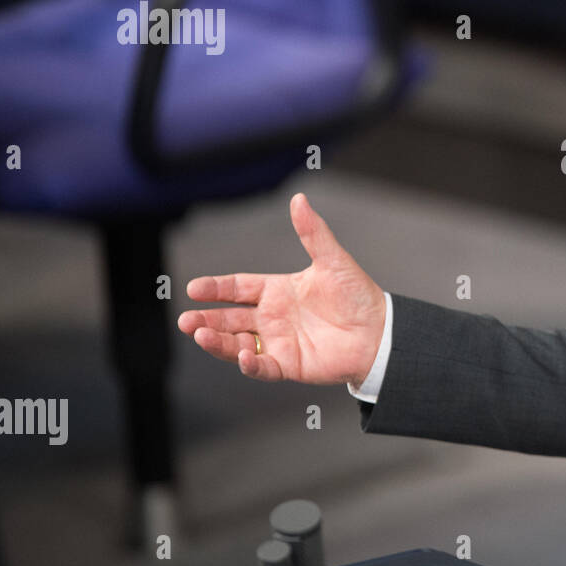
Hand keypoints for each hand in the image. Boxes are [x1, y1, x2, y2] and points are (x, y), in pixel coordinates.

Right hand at [177, 193, 386, 386]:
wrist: (380, 331)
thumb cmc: (358, 295)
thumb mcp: (333, 261)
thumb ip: (312, 233)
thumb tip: (299, 199)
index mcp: (278, 291)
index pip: (238, 288)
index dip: (216, 288)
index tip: (193, 288)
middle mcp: (273, 317)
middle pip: (229, 318)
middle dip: (206, 319)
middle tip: (185, 320)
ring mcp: (278, 342)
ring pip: (237, 343)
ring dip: (217, 342)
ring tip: (200, 334)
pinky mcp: (289, 364)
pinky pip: (263, 366)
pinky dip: (251, 364)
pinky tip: (243, 356)